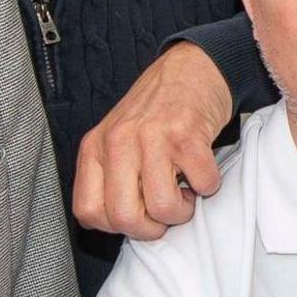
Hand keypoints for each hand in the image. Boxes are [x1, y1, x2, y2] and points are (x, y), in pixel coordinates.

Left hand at [73, 42, 232, 241]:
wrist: (191, 68)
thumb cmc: (155, 110)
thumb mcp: (115, 139)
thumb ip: (109, 176)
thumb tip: (119, 223)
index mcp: (95, 148)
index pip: (88, 211)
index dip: (116, 226)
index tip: (135, 214)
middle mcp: (118, 142)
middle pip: (124, 217)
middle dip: (152, 228)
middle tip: (164, 212)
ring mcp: (152, 137)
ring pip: (163, 208)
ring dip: (182, 210)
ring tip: (185, 191)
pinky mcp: (187, 135)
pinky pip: (202, 185)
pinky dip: (208, 184)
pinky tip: (200, 168)